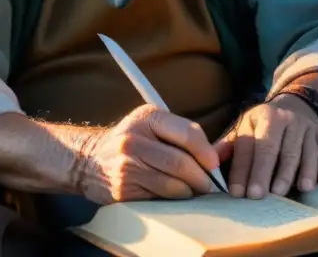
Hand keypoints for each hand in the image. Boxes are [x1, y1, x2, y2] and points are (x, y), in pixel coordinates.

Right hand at [77, 105, 219, 203]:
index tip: (214, 164)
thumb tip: (226, 151)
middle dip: (202, 177)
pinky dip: (173, 199)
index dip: (207, 151)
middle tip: (208, 184)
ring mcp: (126, 165)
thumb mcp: (155, 126)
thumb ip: (188, 135)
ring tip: (192, 189)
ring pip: (173, 184)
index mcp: (147, 117)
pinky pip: (159, 198)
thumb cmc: (134, 141)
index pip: (188, 133)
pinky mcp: (123, 189)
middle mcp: (134, 139)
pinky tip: (173, 195)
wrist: (90, 160)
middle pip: (181, 163)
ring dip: (189, 191)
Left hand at [214, 94, 317, 199]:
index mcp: (262, 117)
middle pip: (275, 148)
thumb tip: (206, 164)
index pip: (251, 146)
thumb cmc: (265, 126)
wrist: (297, 105)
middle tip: (261, 196)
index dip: (243, 170)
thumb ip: (229, 146)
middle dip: (267, 172)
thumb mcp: (246, 127)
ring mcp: (307, 127)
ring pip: (303, 150)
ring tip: (297, 189)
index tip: (237, 193)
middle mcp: (285, 119)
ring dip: (300, 171)